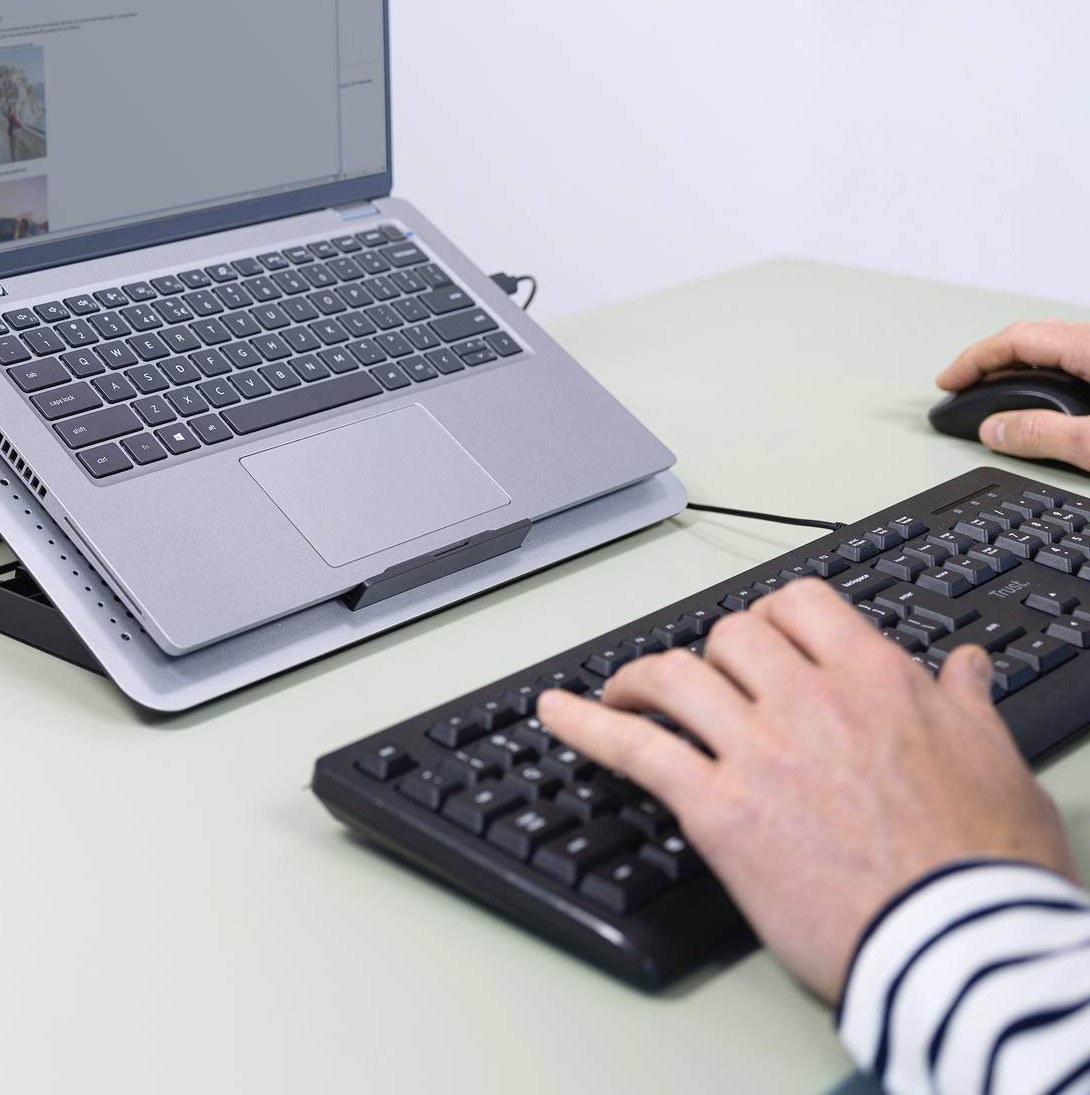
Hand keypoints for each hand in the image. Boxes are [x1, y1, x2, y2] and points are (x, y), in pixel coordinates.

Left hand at [537, 580, 1074, 1002]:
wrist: (960, 943)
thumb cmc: (986, 867)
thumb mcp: (996, 763)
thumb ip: (965, 706)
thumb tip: (962, 668)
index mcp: (878, 681)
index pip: (801, 605)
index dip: (772, 618)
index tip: (764, 639)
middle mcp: (809, 701)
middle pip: (730, 636)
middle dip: (712, 654)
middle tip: (703, 680)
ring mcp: (758, 751)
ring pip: (675, 676)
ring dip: (640, 679)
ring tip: (622, 692)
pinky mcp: (718, 809)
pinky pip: (634, 746)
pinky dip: (584, 723)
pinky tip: (552, 713)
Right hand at [937, 319, 1089, 470]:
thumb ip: (1045, 435)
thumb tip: (995, 430)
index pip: (1017, 340)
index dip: (973, 360)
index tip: (948, 382)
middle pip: (1031, 338)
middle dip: (989, 361)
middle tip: (962, 384)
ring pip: (1054, 347)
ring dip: (1017, 368)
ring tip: (995, 392)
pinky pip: (1074, 361)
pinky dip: (1045, 374)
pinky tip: (1043, 398)